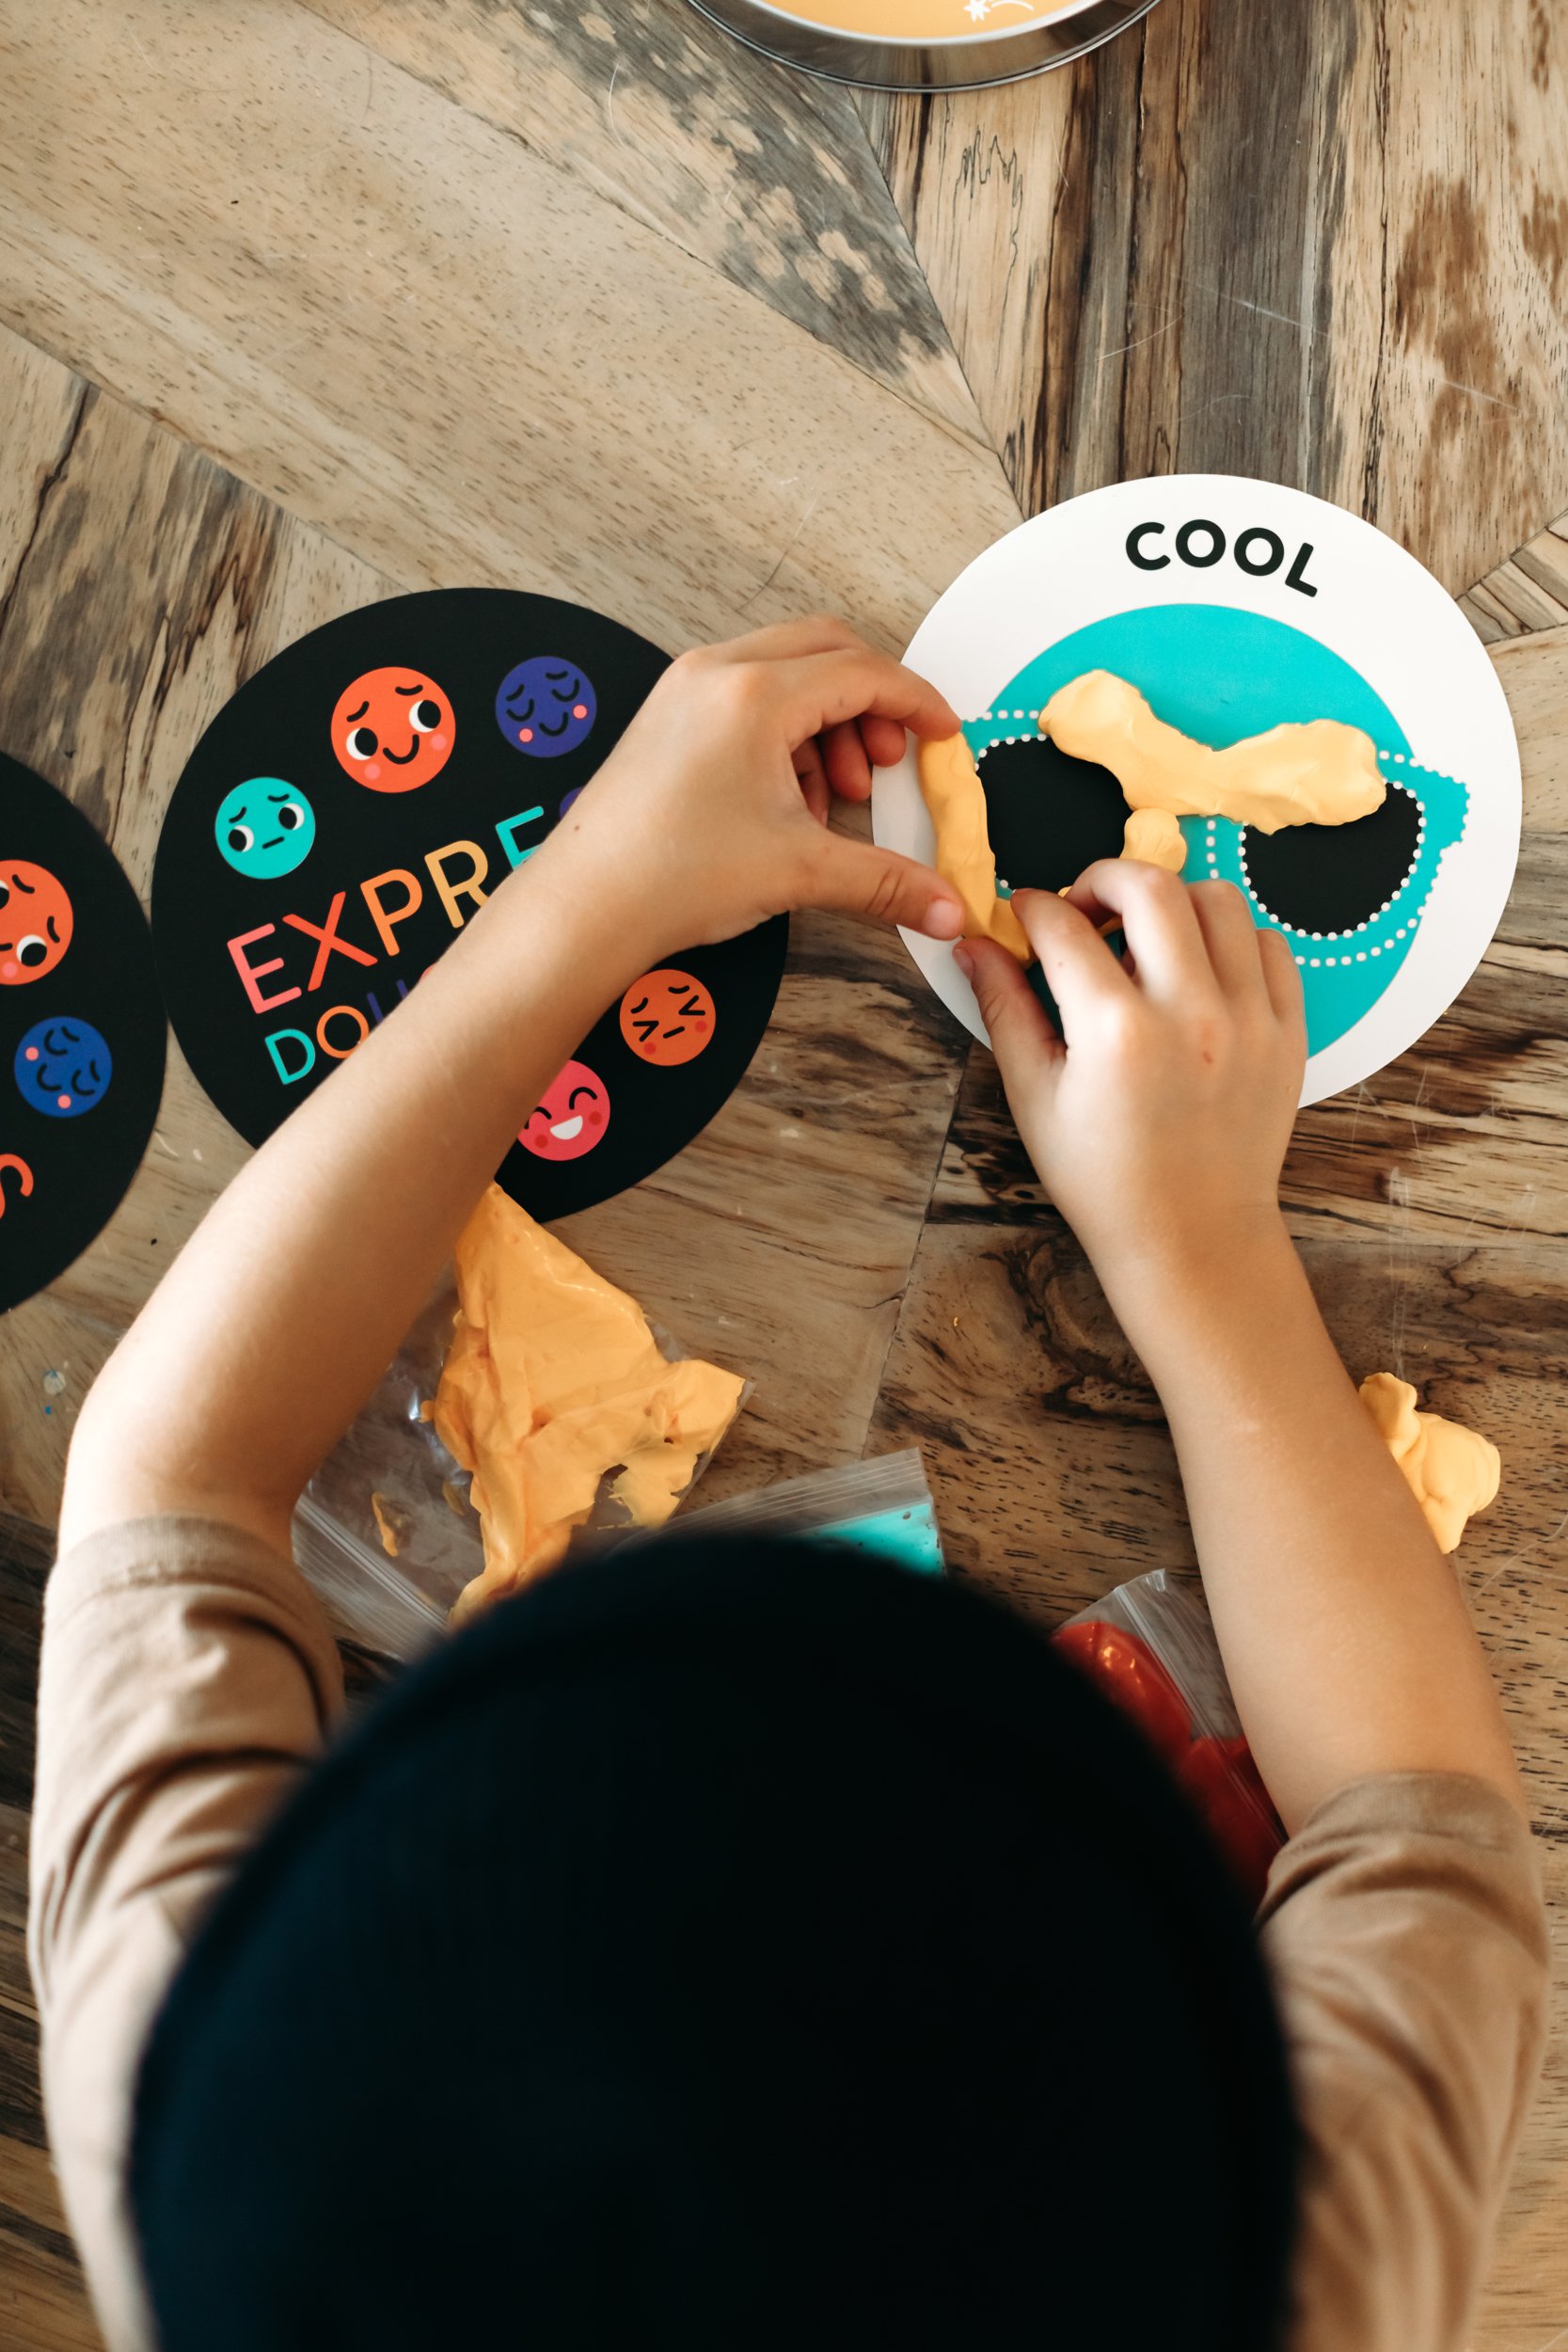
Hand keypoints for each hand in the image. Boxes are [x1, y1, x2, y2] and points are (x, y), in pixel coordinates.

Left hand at [521, 617, 963, 966]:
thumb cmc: (673, 876)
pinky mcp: (667, 716)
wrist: (584, 907)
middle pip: (826, 650)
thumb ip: (885, 883)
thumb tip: (949, 907)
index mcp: (754, 694)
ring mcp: (685, 689)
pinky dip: (785, 733)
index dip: (916, 703)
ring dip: (827, 722)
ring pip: (785, 671)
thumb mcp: (799, 873)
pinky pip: (746, 695)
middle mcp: (716, 673)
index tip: (943, 735)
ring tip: (834, 796)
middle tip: (886, 763)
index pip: (863, 672)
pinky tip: (788, 800)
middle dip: (872, 702)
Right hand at [957, 864, 1304, 1316]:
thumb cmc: (1104, 1179)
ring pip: (1218, 900)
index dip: (1032, 909)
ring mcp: (1249, 1018)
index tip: (1024, 914)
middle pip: (1150, 886)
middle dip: (1103, 879)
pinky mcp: (1288, 1030)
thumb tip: (973, 945)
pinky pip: (1267, 943)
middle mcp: (1191, 1013)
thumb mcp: (1036, 1097)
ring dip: (1171, 902)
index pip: (1064, 927)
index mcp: (1117, 1033)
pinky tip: (1197, 968)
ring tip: (1144, 937)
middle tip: (1084, 908)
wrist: (1193, 1237)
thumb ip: (1005, 1009)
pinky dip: (1230, 938)